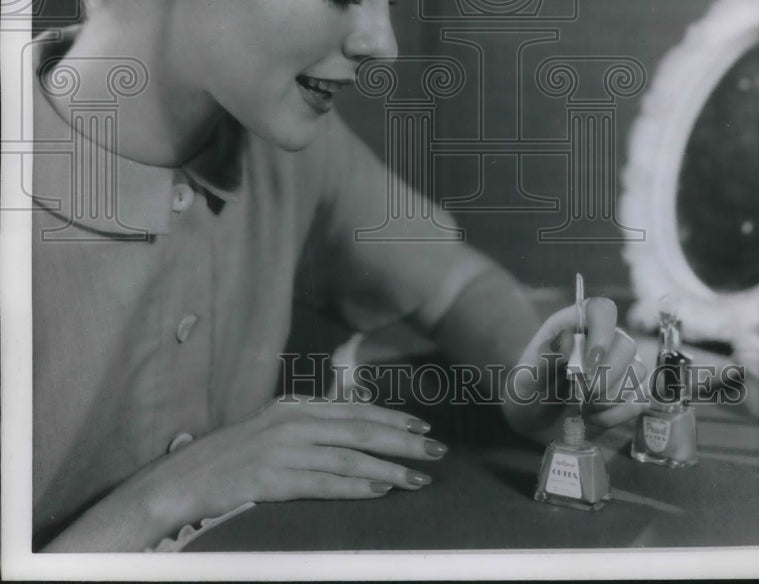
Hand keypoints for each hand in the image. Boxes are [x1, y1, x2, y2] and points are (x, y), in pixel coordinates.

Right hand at [151, 398, 444, 527]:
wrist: (185, 477)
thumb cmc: (233, 454)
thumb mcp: (274, 424)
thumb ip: (311, 418)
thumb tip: (350, 410)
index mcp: (295, 406)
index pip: (354, 409)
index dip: (392, 417)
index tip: (423, 426)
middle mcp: (292, 422)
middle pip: (359, 430)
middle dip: (402, 441)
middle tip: (435, 451)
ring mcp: (282, 449)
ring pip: (347, 457)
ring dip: (388, 468)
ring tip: (416, 478)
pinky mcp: (271, 478)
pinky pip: (322, 483)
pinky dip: (355, 486)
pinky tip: (379, 490)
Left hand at [502, 297, 648, 433]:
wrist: (533, 419)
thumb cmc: (528, 389)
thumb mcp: (525, 376)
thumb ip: (543, 357)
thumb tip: (569, 341)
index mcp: (574, 325)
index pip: (602, 310)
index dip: (602, 333)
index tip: (590, 363)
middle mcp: (603, 339)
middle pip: (626, 345)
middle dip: (606, 376)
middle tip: (582, 395)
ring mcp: (620, 366)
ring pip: (637, 372)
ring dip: (610, 397)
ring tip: (583, 407)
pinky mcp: (629, 392)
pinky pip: (640, 400)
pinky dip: (617, 415)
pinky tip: (594, 418)